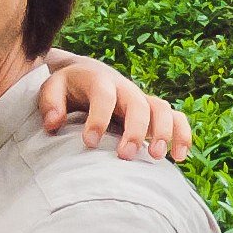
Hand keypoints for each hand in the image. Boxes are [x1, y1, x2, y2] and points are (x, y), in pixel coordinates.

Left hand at [33, 50, 191, 162]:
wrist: (87, 75)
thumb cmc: (68, 87)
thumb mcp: (52, 88)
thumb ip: (50, 103)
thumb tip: (53, 123)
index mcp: (99, 80)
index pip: (103, 95)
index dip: (98, 118)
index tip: (89, 143)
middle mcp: (125, 89)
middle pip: (137, 103)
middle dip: (134, 130)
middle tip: (124, 157)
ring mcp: (141, 100)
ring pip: (162, 109)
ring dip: (163, 132)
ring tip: (157, 157)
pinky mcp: (153, 113)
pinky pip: (176, 118)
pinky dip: (182, 134)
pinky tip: (179, 158)